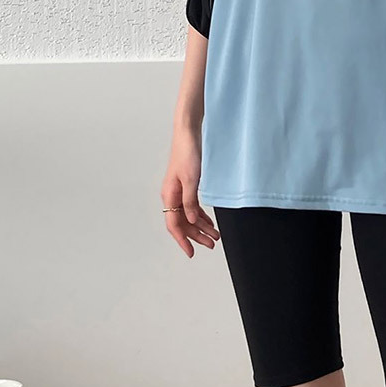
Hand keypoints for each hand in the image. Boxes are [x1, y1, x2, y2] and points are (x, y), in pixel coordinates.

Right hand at [161, 128, 219, 258]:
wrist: (189, 134)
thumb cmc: (188, 153)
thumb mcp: (191, 180)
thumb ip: (190, 202)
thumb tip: (190, 220)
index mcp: (170, 196)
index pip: (174, 225)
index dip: (183, 240)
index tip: (191, 252)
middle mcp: (172, 196)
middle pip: (183, 223)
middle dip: (197, 236)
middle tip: (211, 245)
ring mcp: (180, 191)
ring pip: (189, 216)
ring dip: (201, 227)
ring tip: (215, 236)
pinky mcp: (187, 186)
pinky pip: (192, 207)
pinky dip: (201, 217)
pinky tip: (210, 223)